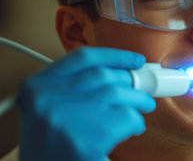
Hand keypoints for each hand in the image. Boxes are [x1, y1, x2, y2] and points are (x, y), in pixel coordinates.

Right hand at [18, 47, 154, 160]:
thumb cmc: (51, 145)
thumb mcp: (49, 108)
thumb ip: (76, 86)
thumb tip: (124, 71)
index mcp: (36, 86)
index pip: (83, 58)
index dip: (115, 56)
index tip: (136, 60)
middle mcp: (48, 98)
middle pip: (104, 76)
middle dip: (131, 80)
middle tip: (146, 88)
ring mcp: (66, 119)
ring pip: (118, 94)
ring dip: (139, 99)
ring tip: (145, 106)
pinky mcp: (86, 142)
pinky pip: (126, 119)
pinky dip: (136, 122)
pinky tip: (133, 129)